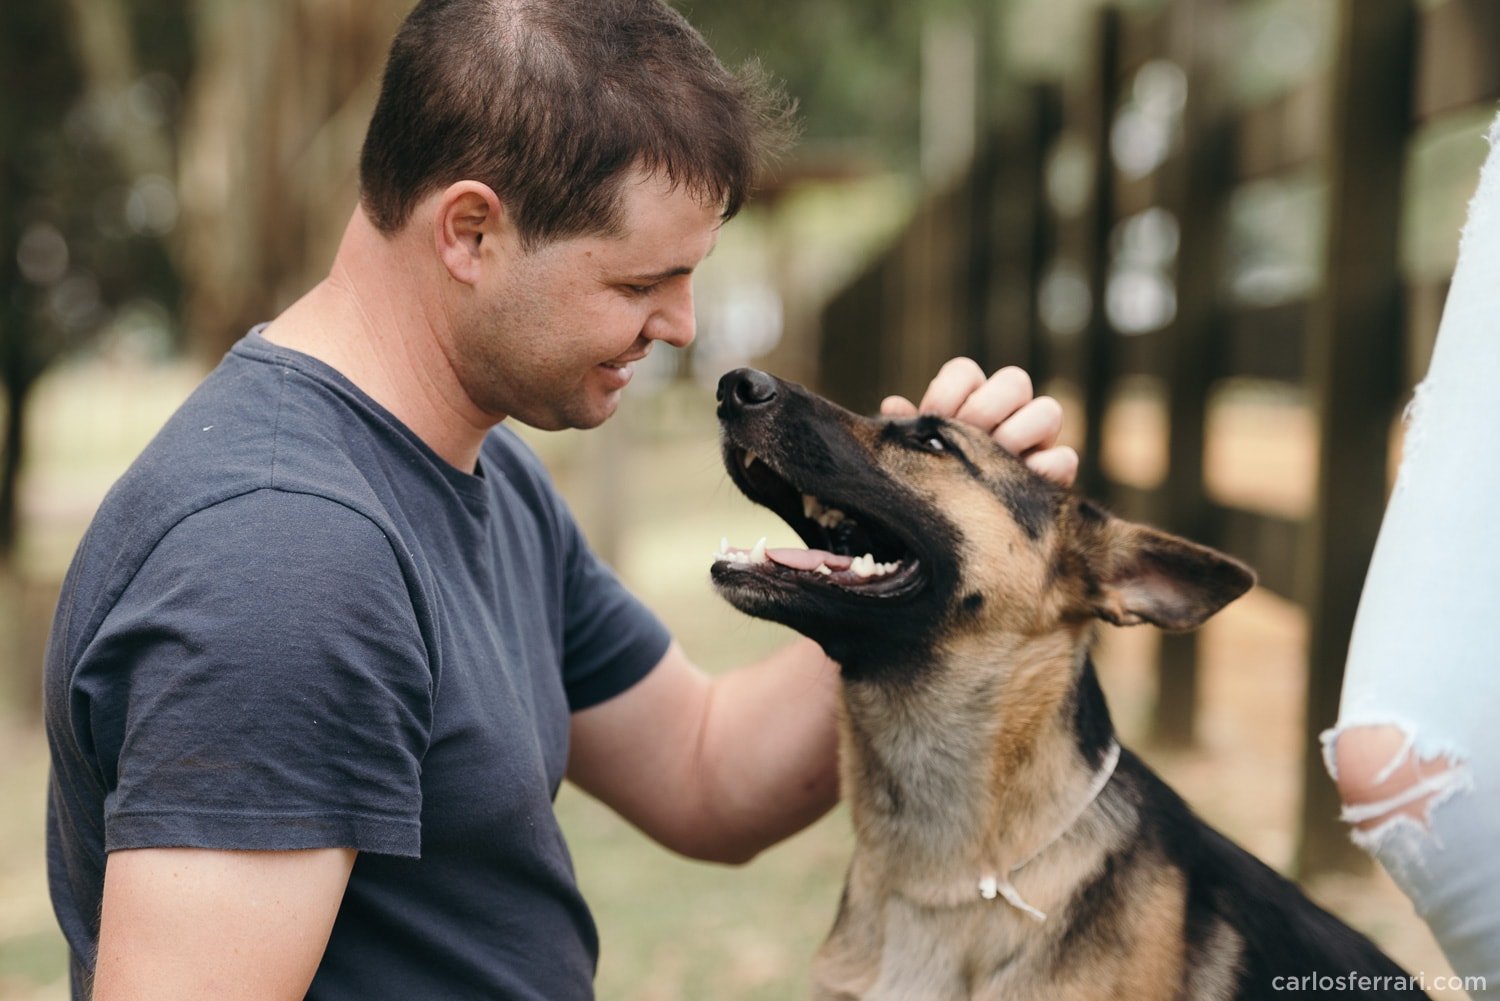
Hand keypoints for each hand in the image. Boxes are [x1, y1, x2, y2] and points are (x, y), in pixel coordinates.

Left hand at [880, 358, 1077, 486]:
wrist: (969, 529)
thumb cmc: (938, 482)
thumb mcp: (920, 457)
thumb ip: (910, 431)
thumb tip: (894, 406)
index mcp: (971, 400)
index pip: (966, 372)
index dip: (949, 390)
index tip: (934, 415)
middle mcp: (1010, 411)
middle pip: (1014, 381)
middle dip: (987, 408)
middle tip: (968, 436)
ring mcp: (1039, 440)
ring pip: (1048, 412)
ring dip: (1018, 433)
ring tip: (993, 461)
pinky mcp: (1056, 472)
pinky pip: (1065, 458)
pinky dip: (1043, 468)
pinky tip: (1014, 485)